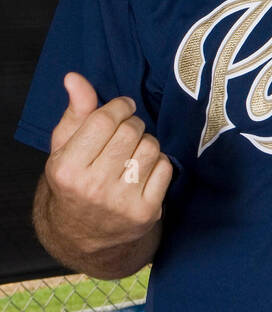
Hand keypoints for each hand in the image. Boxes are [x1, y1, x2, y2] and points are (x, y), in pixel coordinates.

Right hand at [43, 72, 172, 255]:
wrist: (83, 234)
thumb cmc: (75, 181)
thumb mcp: (65, 147)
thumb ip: (75, 111)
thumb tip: (75, 78)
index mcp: (67, 168)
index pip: (103, 119)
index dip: (119, 106)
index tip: (123, 107)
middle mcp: (92, 188)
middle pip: (130, 131)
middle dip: (133, 123)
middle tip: (128, 129)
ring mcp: (121, 203)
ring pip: (151, 148)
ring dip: (147, 142)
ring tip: (133, 151)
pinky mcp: (146, 212)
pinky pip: (166, 168)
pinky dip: (159, 163)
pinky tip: (143, 170)